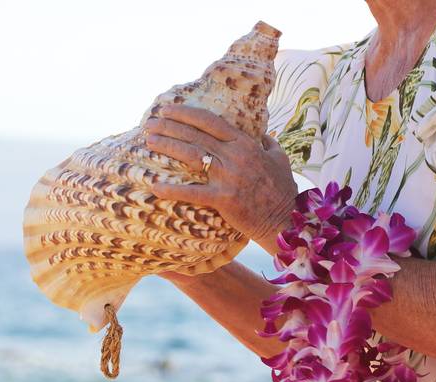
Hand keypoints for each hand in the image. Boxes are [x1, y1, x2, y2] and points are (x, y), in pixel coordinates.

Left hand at [145, 105, 297, 252]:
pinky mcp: (224, 199)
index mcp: (245, 143)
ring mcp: (229, 177)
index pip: (210, 122)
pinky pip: (193, 193)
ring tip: (148, 142)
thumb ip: (268, 143)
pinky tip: (155, 187)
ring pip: (191, 155)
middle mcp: (235, 156)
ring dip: (167, 146)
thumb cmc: (282, 190)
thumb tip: (262, 133)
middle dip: (169, 126)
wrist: (286, 218)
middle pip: (195, 135)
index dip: (186, 113)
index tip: (167, 109)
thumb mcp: (279, 158)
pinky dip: (173, 190)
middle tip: (149, 123)